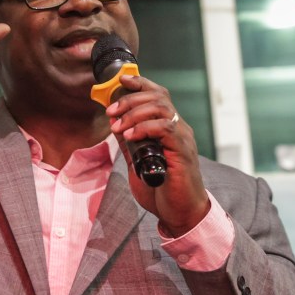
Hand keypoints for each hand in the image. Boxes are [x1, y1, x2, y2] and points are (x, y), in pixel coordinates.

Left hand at [106, 76, 210, 235]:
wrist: (180, 213)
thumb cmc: (162, 190)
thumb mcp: (138, 162)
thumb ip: (129, 143)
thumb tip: (115, 124)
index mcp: (169, 128)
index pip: (159, 95)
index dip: (141, 84)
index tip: (121, 81)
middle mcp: (178, 128)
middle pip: (158, 97)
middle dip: (130, 99)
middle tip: (111, 112)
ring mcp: (182, 138)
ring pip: (162, 108)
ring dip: (134, 112)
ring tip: (118, 126)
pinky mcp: (182, 151)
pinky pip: (165, 128)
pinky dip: (145, 128)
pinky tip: (131, 136)